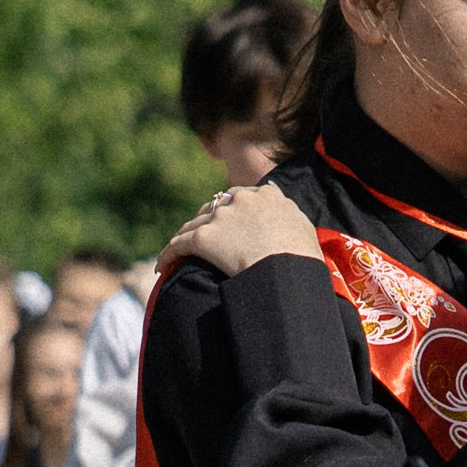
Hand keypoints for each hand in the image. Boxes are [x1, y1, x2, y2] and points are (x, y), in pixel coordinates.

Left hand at [153, 182, 324, 287]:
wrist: (287, 270)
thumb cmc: (303, 259)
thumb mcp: (305, 231)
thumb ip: (291, 220)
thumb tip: (288, 223)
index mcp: (268, 196)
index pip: (245, 196)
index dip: (237, 209)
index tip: (233, 221)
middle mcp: (242, 200)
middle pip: (217, 205)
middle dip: (209, 218)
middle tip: (204, 234)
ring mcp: (221, 217)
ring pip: (195, 224)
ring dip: (186, 236)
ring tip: (179, 251)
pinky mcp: (203, 238)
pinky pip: (179, 244)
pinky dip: (169, 255)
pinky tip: (162, 266)